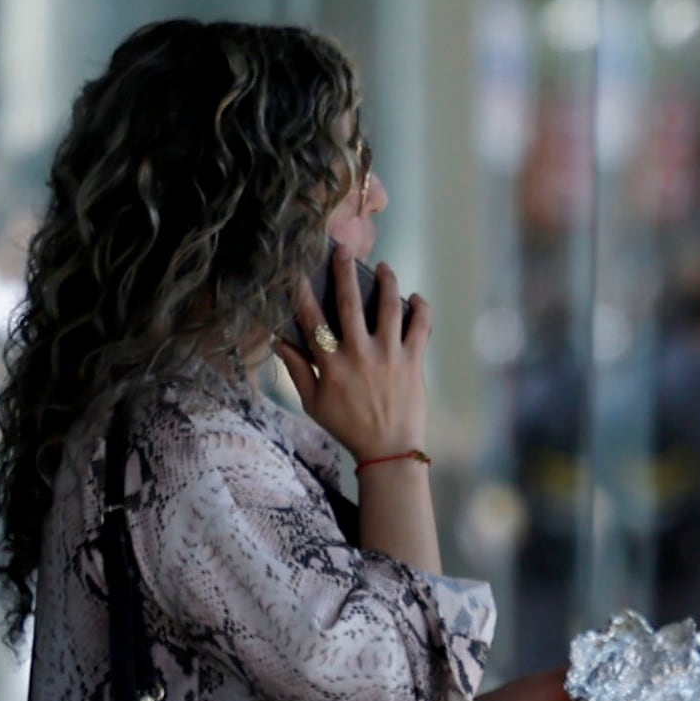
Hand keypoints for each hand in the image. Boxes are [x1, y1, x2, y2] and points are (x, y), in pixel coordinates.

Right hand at [279, 240, 429, 464]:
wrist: (388, 451)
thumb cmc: (347, 427)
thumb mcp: (313, 403)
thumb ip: (297, 370)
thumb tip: (278, 340)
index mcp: (332, 366)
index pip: (311, 320)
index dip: (301, 292)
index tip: (296, 270)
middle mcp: (359, 355)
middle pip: (349, 303)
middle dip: (344, 271)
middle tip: (343, 249)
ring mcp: (389, 356)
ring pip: (389, 306)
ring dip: (388, 281)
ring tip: (385, 267)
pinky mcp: (413, 361)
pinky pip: (421, 325)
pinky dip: (419, 307)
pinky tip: (414, 298)